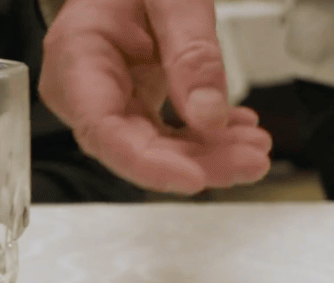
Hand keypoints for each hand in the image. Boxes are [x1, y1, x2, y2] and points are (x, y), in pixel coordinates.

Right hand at [38, 0, 272, 193]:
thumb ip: (192, 54)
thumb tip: (209, 118)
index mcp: (77, 53)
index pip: (102, 129)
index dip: (148, 164)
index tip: (194, 177)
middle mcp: (85, 86)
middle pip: (137, 147)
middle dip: (200, 161)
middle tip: (252, 158)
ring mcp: (110, 98)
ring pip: (159, 149)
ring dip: (212, 154)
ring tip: (255, 144)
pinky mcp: (135, 104)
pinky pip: (170, 135)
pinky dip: (209, 139)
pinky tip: (241, 130)